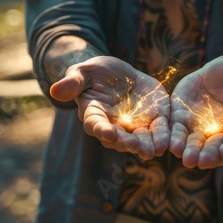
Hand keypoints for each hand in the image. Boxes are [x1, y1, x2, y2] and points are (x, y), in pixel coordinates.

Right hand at [50, 56, 169, 159]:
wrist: (120, 74)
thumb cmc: (96, 73)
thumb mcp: (83, 72)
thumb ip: (73, 82)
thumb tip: (55, 90)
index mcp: (94, 115)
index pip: (95, 125)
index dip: (101, 129)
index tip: (107, 133)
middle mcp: (114, 126)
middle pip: (119, 139)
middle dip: (126, 143)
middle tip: (133, 146)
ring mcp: (135, 126)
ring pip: (140, 140)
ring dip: (145, 146)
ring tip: (151, 151)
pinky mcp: (154, 120)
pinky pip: (159, 130)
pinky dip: (163, 137)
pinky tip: (167, 144)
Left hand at [169, 53, 222, 168]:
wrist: (219, 71)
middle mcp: (222, 129)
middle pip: (217, 146)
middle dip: (210, 154)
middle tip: (202, 162)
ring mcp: (202, 127)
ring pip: (196, 144)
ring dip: (191, 152)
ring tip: (185, 158)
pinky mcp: (183, 120)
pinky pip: (178, 132)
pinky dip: (174, 139)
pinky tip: (168, 145)